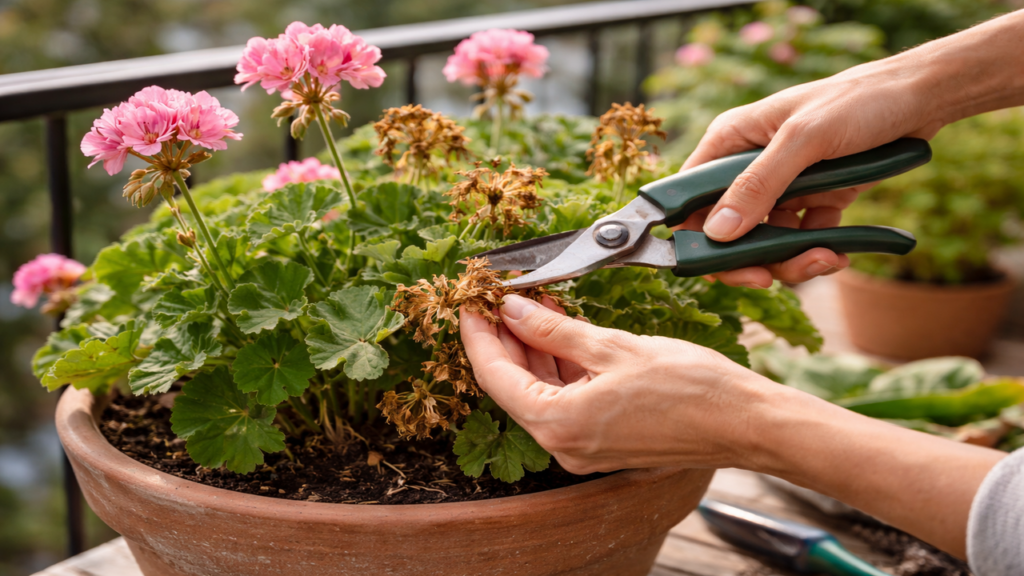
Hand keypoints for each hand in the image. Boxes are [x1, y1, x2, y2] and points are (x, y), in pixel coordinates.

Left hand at [459, 294, 780, 473]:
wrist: (746, 423)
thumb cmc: (692, 388)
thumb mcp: (614, 348)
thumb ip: (555, 330)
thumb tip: (513, 311)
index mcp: (559, 424)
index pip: (495, 376)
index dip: (477, 336)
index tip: (469, 305)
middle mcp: (564, 444)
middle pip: (514, 385)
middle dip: (506, 338)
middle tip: (500, 298)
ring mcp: (584, 445)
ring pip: (541, 390)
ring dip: (534, 348)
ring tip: (533, 304)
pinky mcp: (604, 440)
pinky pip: (567, 399)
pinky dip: (560, 365)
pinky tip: (562, 330)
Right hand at [681, 56, 946, 287]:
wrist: (923, 98)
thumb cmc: (858, 100)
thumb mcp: (804, 139)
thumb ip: (759, 185)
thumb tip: (717, 232)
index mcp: (731, 141)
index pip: (691, 195)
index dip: (694, 232)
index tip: (714, 263)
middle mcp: (750, 166)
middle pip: (727, 229)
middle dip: (748, 257)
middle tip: (766, 277)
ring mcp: (783, 186)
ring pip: (767, 242)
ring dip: (791, 259)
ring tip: (825, 258)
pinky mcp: (815, 200)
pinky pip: (803, 239)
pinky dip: (818, 252)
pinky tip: (840, 253)